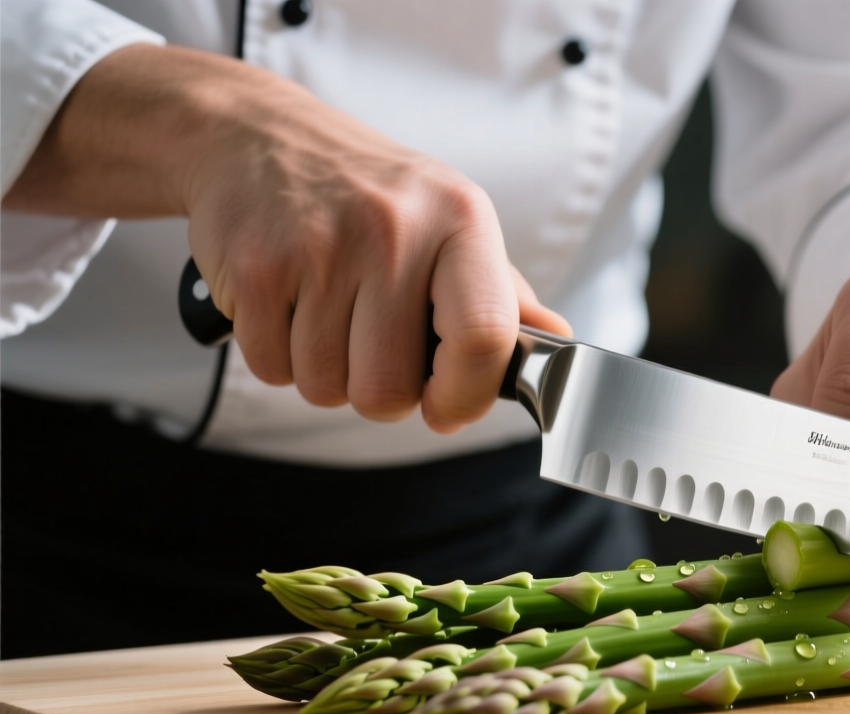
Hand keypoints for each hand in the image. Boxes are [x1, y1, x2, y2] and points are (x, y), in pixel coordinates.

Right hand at [4, 45, 564, 432]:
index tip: (447, 407)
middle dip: (381, 390)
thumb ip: (503, 296)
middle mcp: (393, 230)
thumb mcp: (451, 223)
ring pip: (327, 388)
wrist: (256, 134)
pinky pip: (273, 370)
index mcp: (460, 220)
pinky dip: (279, 357)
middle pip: (390, 389)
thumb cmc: (369, 194)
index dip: (467, 396)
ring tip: (328, 312)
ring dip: (327, 372)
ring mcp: (319, 248)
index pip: (484, 339)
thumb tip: (559, 347)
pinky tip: (289, 305)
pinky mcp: (254, 268)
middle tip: (373, 343)